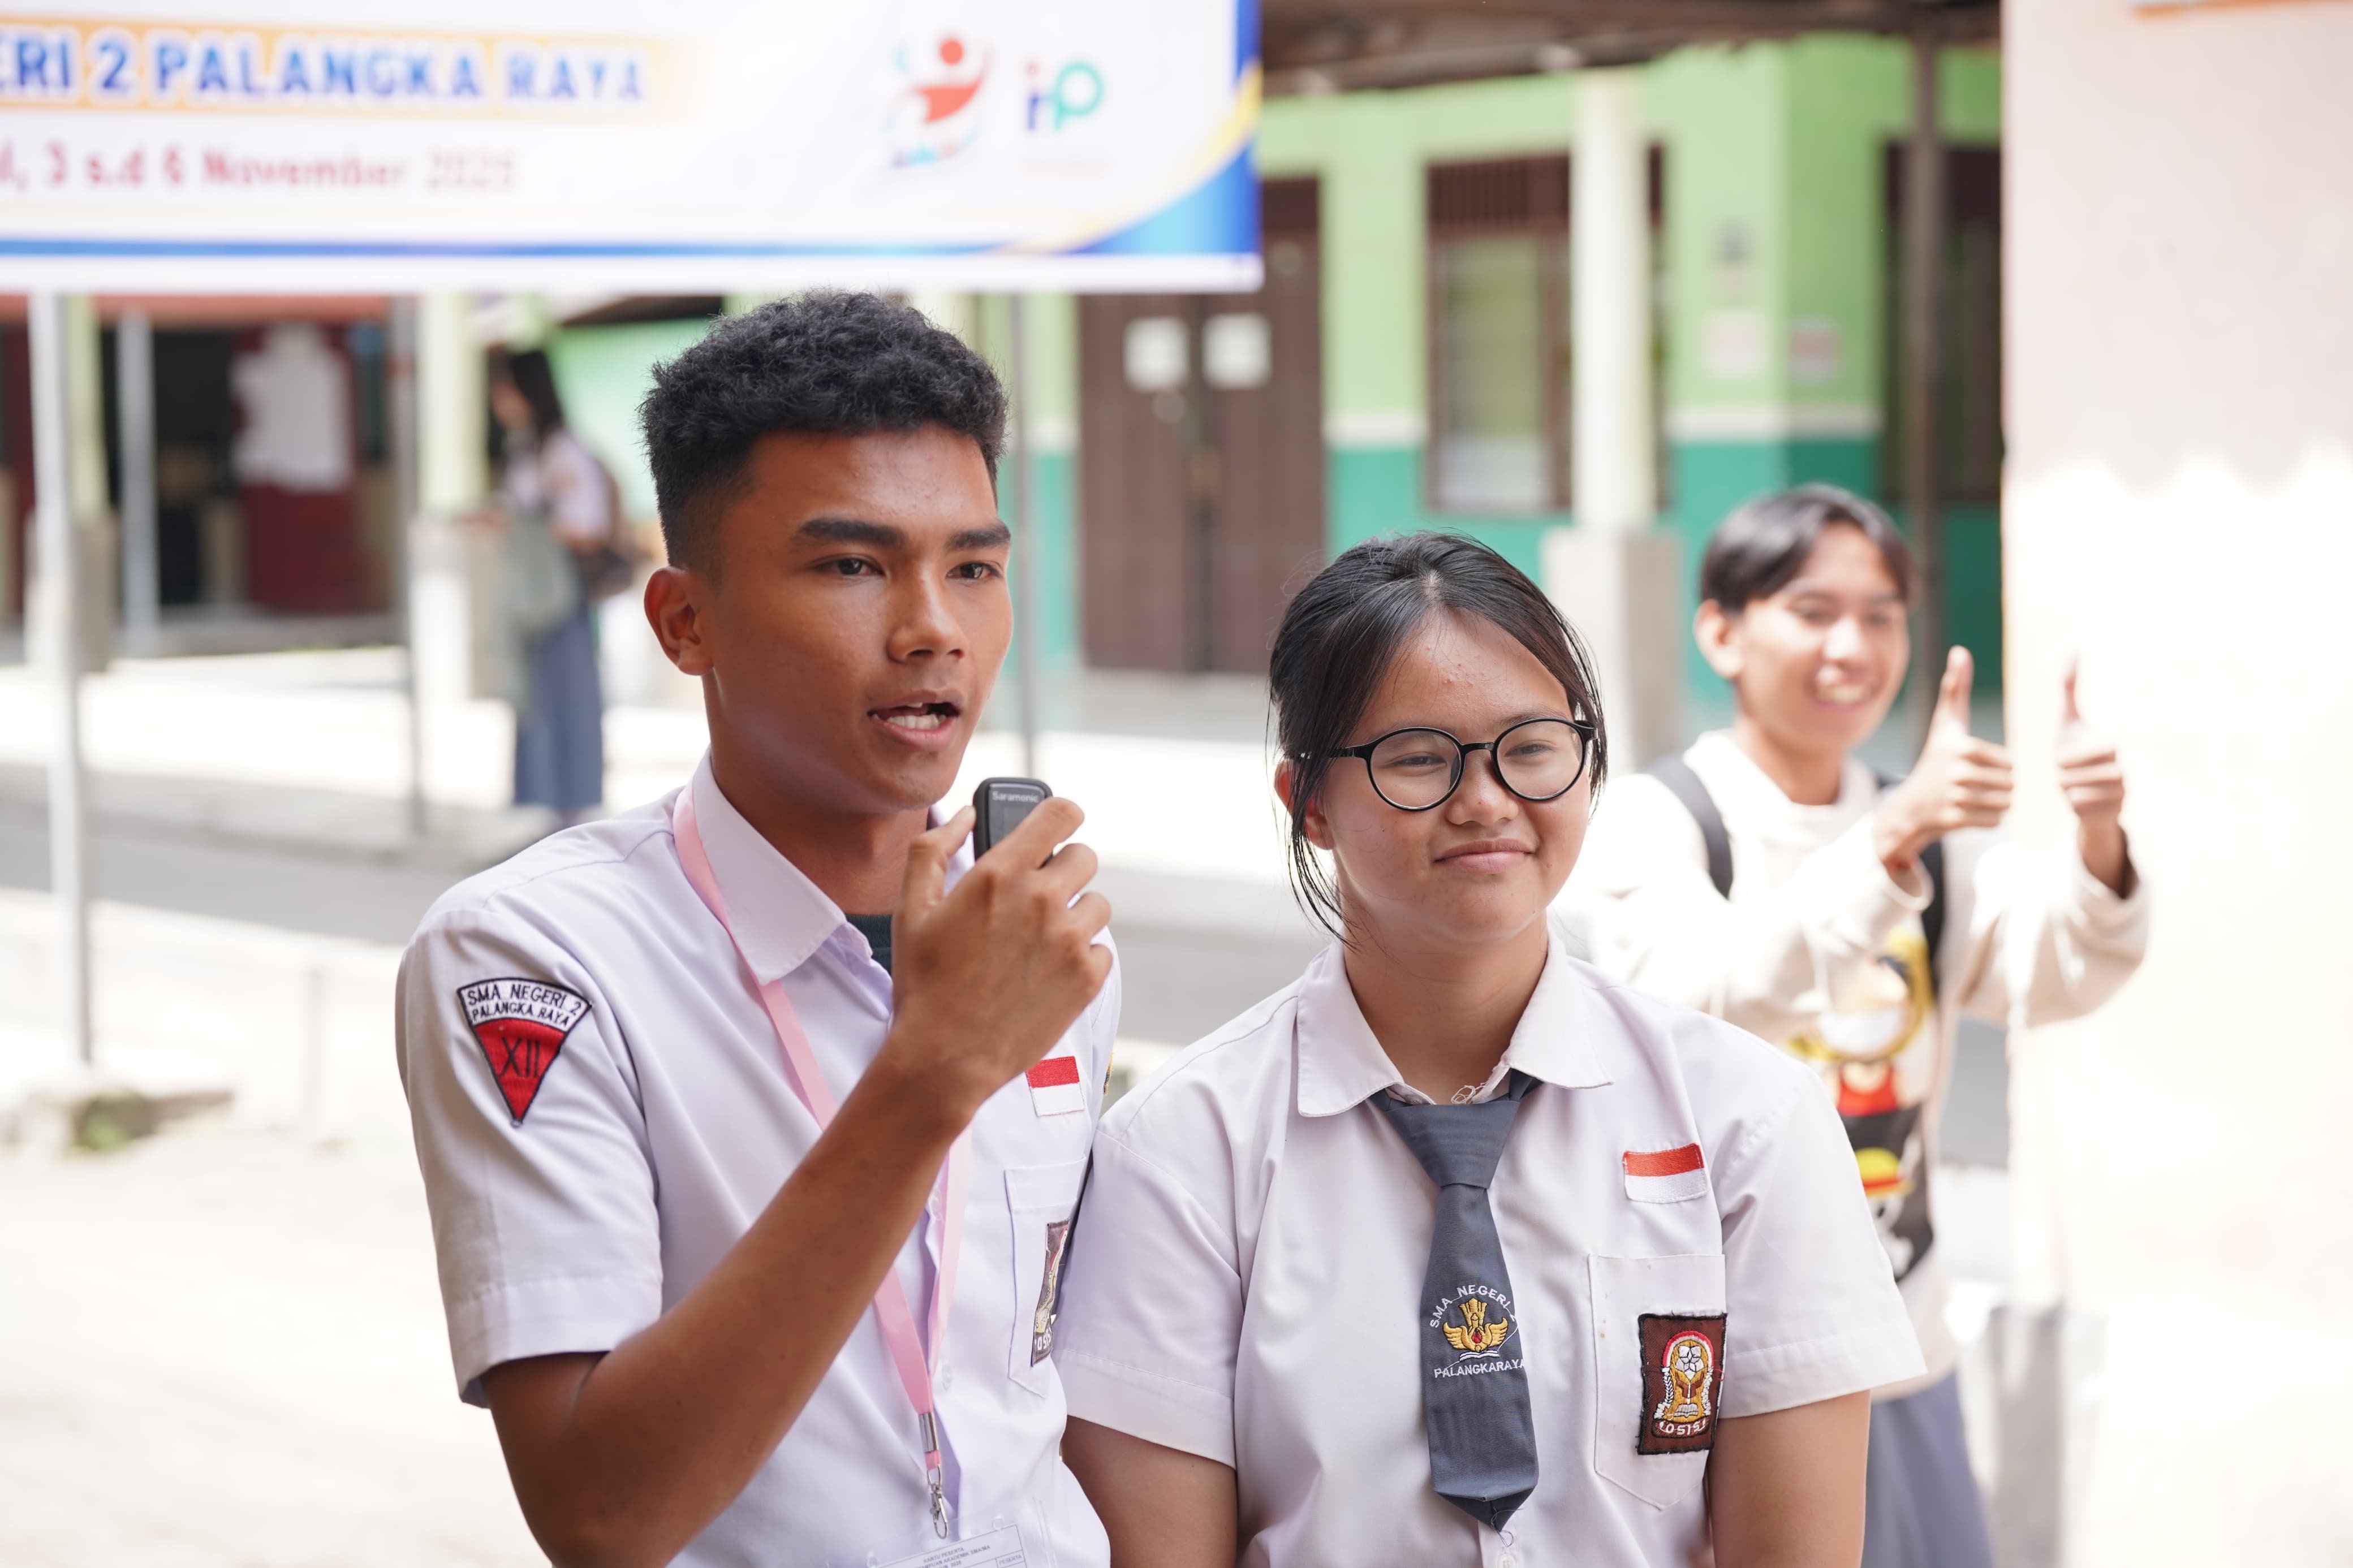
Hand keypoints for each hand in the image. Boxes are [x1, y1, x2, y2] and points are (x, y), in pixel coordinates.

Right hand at [879, 798, 1113, 1125]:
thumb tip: (965, 815)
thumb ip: (934, 848)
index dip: (1060, 814)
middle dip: (1061, 871)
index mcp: (1001, 874)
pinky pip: (1101, 949)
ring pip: (1097, 904)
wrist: (945, 1058)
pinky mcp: (1088, 978)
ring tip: (1037, 943)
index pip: (1061, 812)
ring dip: (1074, 915)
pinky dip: (1081, 958)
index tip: (1055, 827)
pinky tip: (1046, 974)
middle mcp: (1043, 899)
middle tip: (1034, 898)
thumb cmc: (924, 984)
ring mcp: (1070, 940)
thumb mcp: (911, 908)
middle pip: (1084, 856)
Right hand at [1873, 647, 2012, 873]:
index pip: (2009, 763)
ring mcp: (1954, 797)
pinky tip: (1968, 814)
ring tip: (1972, 799)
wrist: (1909, 806)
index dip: (1999, 768)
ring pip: (2005, 804)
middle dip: (1999, 788)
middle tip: (1974, 787)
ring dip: (1995, 805)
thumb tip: (1960, 651)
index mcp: (1962, 746)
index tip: (1974, 767)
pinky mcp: (1954, 819)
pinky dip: (1987, 821)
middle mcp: (1957, 771)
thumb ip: (1956, 688)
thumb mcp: (1945, 725)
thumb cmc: (1934, 760)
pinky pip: (1995, 822)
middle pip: (2011, 784)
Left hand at [2057, 658, 2133, 895]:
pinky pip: (2080, 808)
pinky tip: (2083, 803)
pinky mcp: (2117, 812)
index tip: (2068, 758)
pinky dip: (2074, 806)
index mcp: (2110, 744)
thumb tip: (2075, 646)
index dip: (2064, 756)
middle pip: (2070, 772)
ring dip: (2067, 791)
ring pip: (2074, 792)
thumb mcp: (2068, 721)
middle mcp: (2120, 766)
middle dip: (2062, 775)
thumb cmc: (2075, 754)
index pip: (2073, 751)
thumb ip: (2068, 686)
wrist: (2092, 797)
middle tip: (2069, 775)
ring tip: (2076, 787)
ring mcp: (2122, 791)